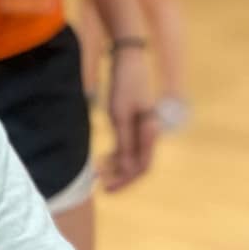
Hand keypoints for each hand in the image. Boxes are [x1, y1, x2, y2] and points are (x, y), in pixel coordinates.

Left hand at [100, 48, 157, 190]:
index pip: (142, 167)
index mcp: (150, 132)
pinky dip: (116, 155)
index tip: (107, 188)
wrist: (127, 60)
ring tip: (97, 172)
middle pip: (138, 165)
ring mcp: (143, 128)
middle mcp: (150, 133)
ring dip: (116, 167)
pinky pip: (127, 146)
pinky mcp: (134, 123)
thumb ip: (125, 143)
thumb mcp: (120, 115)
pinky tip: (103, 159)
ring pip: (132, 157)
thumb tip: (128, 169)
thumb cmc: (124, 85)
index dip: (125, 180)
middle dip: (120, 176)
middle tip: (100, 185)